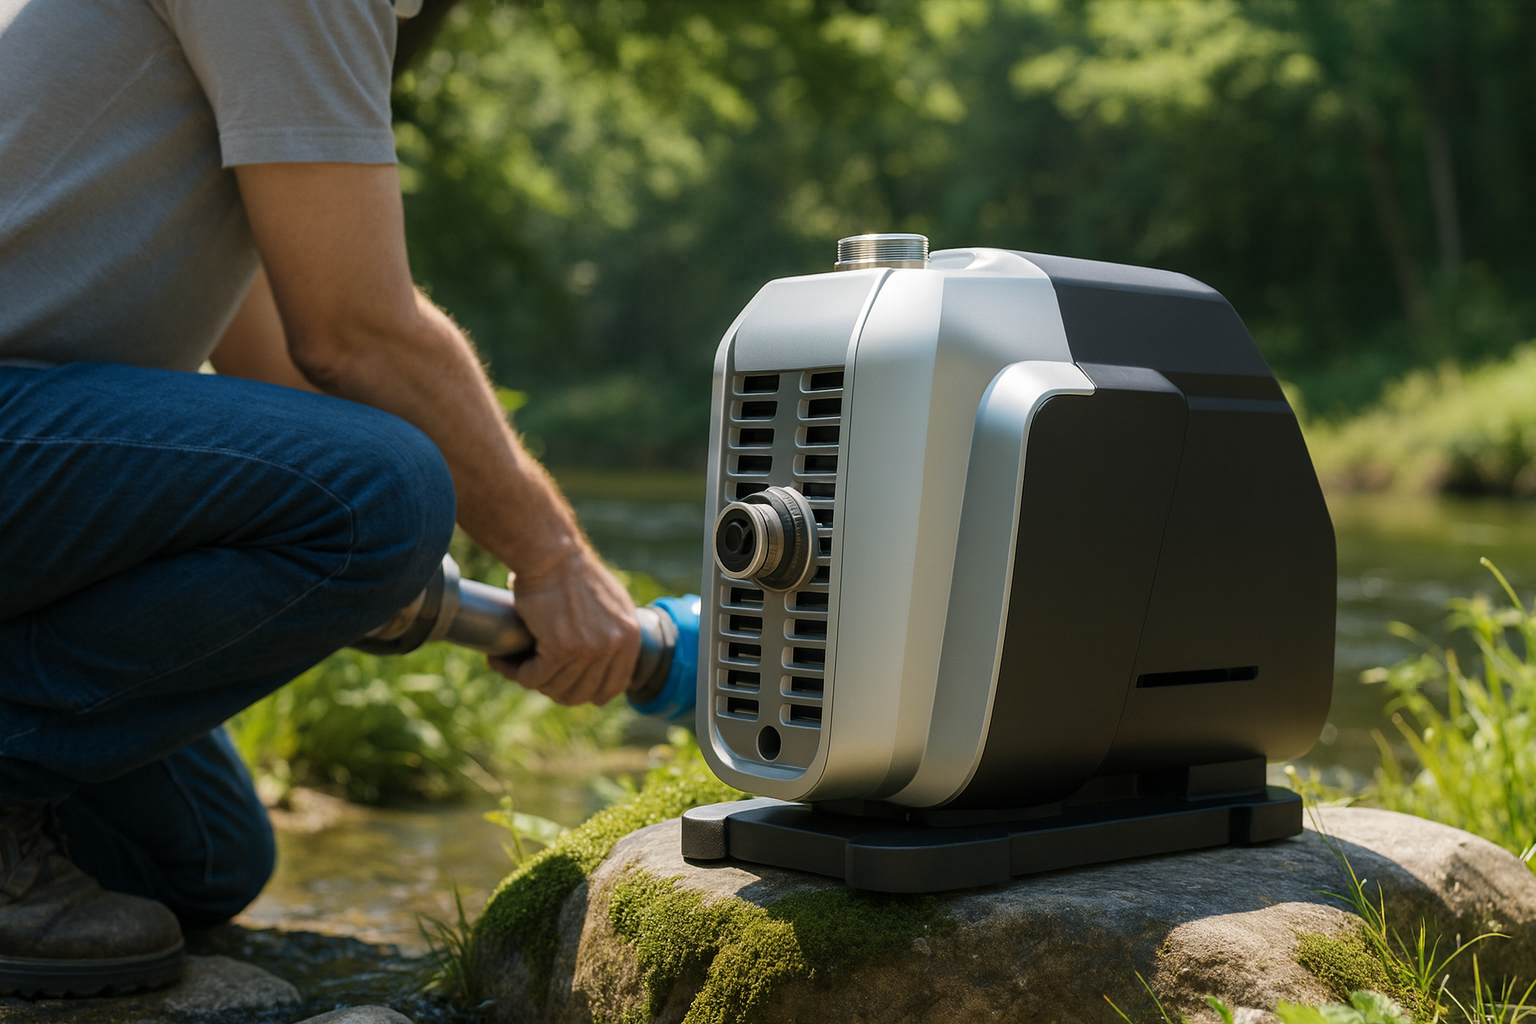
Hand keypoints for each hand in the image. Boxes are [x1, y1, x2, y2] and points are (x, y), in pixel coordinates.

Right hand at [488, 547, 639, 705]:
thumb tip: (601, 656)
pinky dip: (514, 672)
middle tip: (533, 672)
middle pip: (581, 694)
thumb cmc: (571, 571)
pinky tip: (502, 661)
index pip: (612, 687)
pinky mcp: (562, 649)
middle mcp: (615, 646)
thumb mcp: (609, 602)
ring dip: (531, 679)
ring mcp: (591, 650)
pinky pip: (534, 678)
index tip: (564, 684)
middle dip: (554, 688)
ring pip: (555, 688)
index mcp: (630, 636)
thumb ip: (612, 631)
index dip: (586, 692)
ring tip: (513, 664)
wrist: (552, 553)